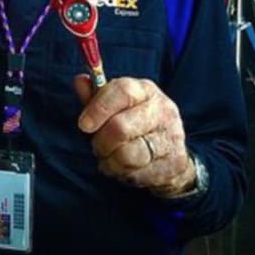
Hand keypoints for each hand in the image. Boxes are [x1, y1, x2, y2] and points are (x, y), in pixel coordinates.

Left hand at [74, 75, 194, 196]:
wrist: (171, 151)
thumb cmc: (134, 123)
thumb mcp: (115, 106)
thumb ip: (95, 96)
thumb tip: (79, 80)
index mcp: (146, 91)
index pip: (123, 91)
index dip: (98, 108)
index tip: (84, 124)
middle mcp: (162, 111)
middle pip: (121, 128)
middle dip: (100, 142)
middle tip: (97, 146)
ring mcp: (171, 137)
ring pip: (128, 155)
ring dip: (110, 161)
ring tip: (109, 158)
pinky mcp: (174, 163)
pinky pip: (137, 174)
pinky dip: (122, 174)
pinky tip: (124, 168)